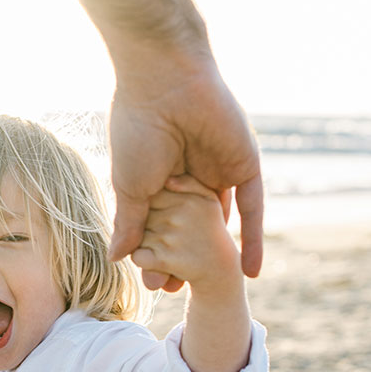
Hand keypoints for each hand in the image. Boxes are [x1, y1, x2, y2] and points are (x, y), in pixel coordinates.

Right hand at [67, 0, 263, 286]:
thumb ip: (130, 223)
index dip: (156, 252)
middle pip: (191, 228)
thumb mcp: (131, 186)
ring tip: (209, 286)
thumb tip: (118, 257)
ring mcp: (219, 173)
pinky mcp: (245, 167)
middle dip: (184, 258)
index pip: (162, 225)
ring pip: (219, 223)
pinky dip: (253, 239)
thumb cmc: (138, 128)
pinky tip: (250, 271)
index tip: (152, 281)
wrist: (165, 81)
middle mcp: (191, 177)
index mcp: (161, 178)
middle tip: (174, 290)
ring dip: (216, 254)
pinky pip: (253, 209)